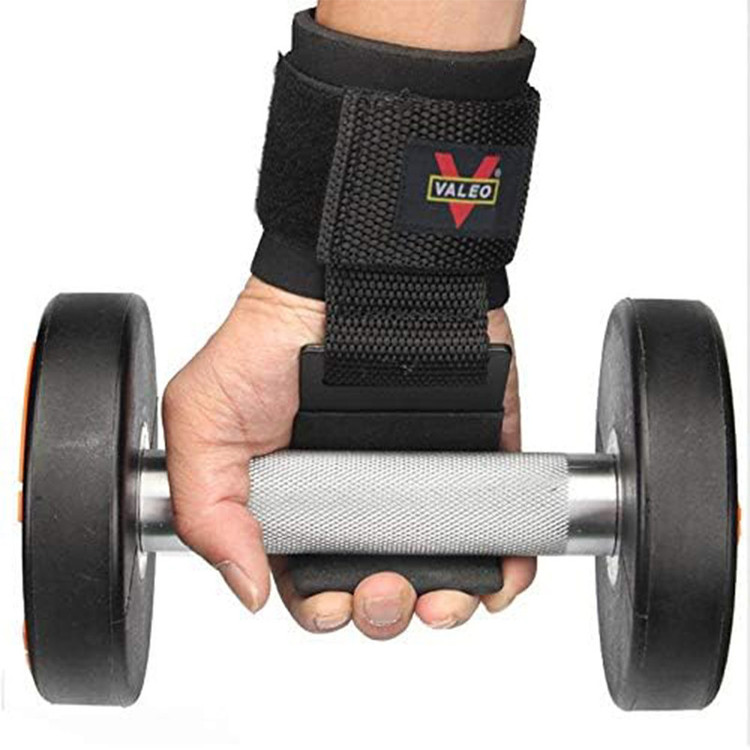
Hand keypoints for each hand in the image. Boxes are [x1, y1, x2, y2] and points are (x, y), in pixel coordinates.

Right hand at [163, 276, 535, 637]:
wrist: (345, 277)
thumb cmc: (268, 345)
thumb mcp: (203, 421)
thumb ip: (206, 509)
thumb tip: (246, 587)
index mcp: (299, 502)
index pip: (312, 582)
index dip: (324, 608)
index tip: (333, 602)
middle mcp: (361, 499)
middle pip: (379, 588)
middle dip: (383, 612)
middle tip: (382, 591)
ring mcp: (419, 481)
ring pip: (443, 571)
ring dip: (446, 603)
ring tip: (440, 597)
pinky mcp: (473, 458)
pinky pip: (498, 528)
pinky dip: (505, 569)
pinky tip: (494, 579)